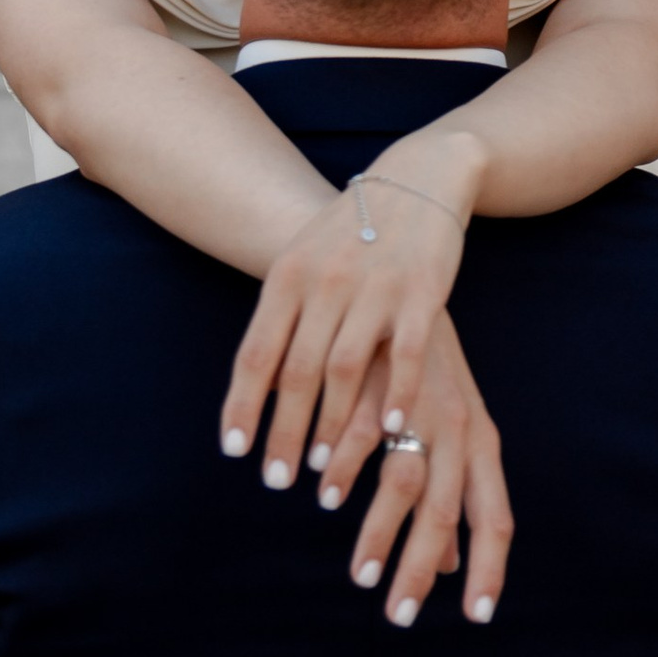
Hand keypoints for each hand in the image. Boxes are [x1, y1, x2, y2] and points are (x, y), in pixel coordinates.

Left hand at [220, 123, 482, 484]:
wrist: (417, 175)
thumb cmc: (352, 229)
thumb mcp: (304, 259)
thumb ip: (284, 314)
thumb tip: (256, 382)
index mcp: (288, 273)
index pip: (257, 351)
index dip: (243, 403)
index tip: (235, 451)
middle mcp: (326, 281)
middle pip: (297, 371)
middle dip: (284, 432)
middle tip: (276, 481)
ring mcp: (375, 287)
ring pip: (346, 370)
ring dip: (332, 427)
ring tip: (322, 472)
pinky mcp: (422, 293)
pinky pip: (406, 355)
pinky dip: (396, 396)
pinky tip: (392, 433)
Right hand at [341, 307, 512, 627]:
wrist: (399, 279)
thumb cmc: (426, 371)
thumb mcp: (450, 430)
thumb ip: (451, 497)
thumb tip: (455, 569)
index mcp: (480, 441)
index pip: (495, 516)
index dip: (490, 568)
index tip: (477, 617)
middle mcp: (457, 425)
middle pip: (447, 511)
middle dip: (423, 569)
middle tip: (401, 616)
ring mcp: (417, 403)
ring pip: (403, 482)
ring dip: (379, 534)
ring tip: (361, 575)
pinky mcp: (376, 380)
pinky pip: (359, 437)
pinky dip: (342, 472)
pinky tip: (322, 496)